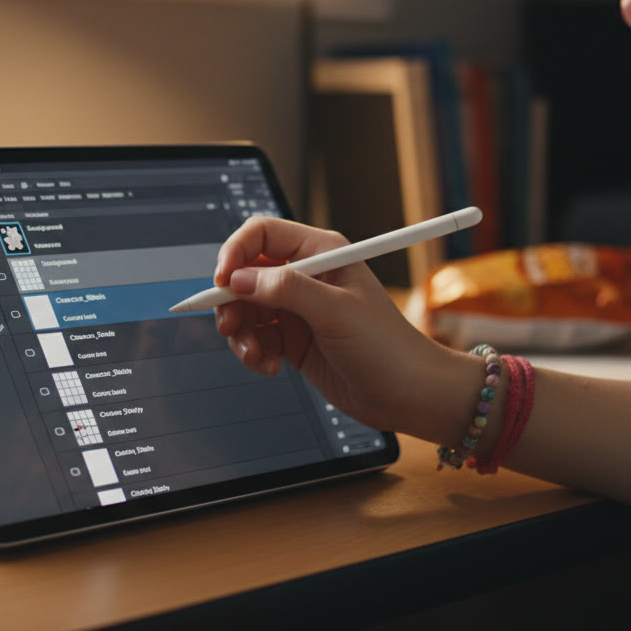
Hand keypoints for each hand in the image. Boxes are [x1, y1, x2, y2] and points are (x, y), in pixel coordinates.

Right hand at [213, 217, 463, 432]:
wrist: (408, 396)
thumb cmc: (387, 347)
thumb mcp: (336, 312)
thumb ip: (285, 289)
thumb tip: (239, 278)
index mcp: (322, 252)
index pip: (262, 235)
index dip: (235, 253)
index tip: (222, 282)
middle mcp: (307, 276)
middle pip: (245, 273)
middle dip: (231, 301)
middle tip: (230, 326)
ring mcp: (298, 309)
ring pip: (246, 309)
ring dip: (241, 333)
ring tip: (255, 356)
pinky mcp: (293, 340)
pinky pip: (256, 337)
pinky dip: (253, 352)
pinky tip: (269, 367)